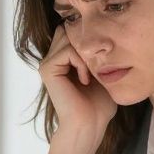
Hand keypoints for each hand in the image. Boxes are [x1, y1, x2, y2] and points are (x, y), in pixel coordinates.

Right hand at [39, 27, 117, 142]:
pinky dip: (80, 63)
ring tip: (90, 76)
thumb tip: (106, 34)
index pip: (72, 31)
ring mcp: (48, 63)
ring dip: (85, 55)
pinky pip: (66, 51)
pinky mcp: (47, 69)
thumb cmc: (99, 104)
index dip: (88, 36)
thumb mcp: (103, 73)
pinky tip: (85, 80)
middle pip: (69, 30)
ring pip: (69, 38)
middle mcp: (53, 59)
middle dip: (87, 43)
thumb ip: (99, 54)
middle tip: (97, 65)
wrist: (89, 124)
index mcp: (64, 60)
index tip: (102, 56)